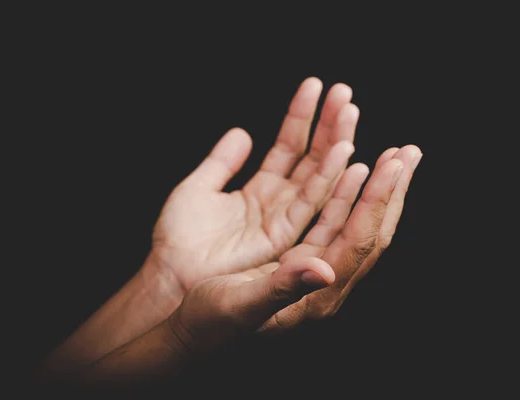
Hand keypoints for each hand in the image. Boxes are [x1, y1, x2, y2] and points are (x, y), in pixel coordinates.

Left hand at [152, 78, 358, 290]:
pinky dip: (330, 177)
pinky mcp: (284, 237)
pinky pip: (312, 202)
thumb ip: (222, 162)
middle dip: (327, 124)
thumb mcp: (197, 189)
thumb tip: (241, 131)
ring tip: (349, 110)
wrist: (170, 276)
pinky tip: (345, 152)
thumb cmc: (178, 240)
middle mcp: (278, 203)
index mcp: (260, 191)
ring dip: (335, 143)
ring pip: (318, 175)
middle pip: (311, 158)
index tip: (315, 86)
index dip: (301, 116)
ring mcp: (284, 219)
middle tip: (344, 91)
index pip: (288, 146)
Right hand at [168, 146, 421, 351]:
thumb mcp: (241, 307)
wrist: (195, 328)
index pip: (358, 241)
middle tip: (408, 151)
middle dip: (389, 187)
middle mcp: (323, 277)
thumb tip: (324, 270)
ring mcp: (314, 261)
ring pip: (349, 214)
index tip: (392, 163)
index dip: (375, 201)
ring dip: (371, 182)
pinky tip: (349, 163)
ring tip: (390, 150)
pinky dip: (339, 183)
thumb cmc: (212, 323)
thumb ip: (283, 289)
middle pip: (368, 226)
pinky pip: (326, 210)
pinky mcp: (297, 248)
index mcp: (318, 295)